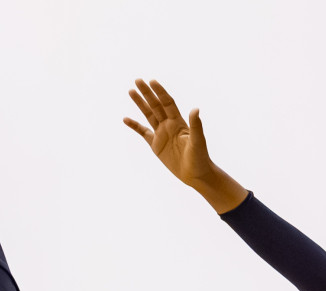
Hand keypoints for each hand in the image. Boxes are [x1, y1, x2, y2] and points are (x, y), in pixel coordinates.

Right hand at [124, 78, 247, 213]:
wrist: (196, 175)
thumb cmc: (200, 158)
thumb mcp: (198, 141)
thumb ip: (196, 125)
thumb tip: (196, 109)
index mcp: (179, 122)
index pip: (167, 103)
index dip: (160, 92)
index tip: (152, 81)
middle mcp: (169, 125)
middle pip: (156, 105)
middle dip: (147, 93)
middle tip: (138, 80)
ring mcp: (161, 134)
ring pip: (149, 115)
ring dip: (140, 104)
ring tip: (131, 91)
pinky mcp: (156, 145)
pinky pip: (143, 132)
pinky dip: (135, 126)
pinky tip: (125, 119)